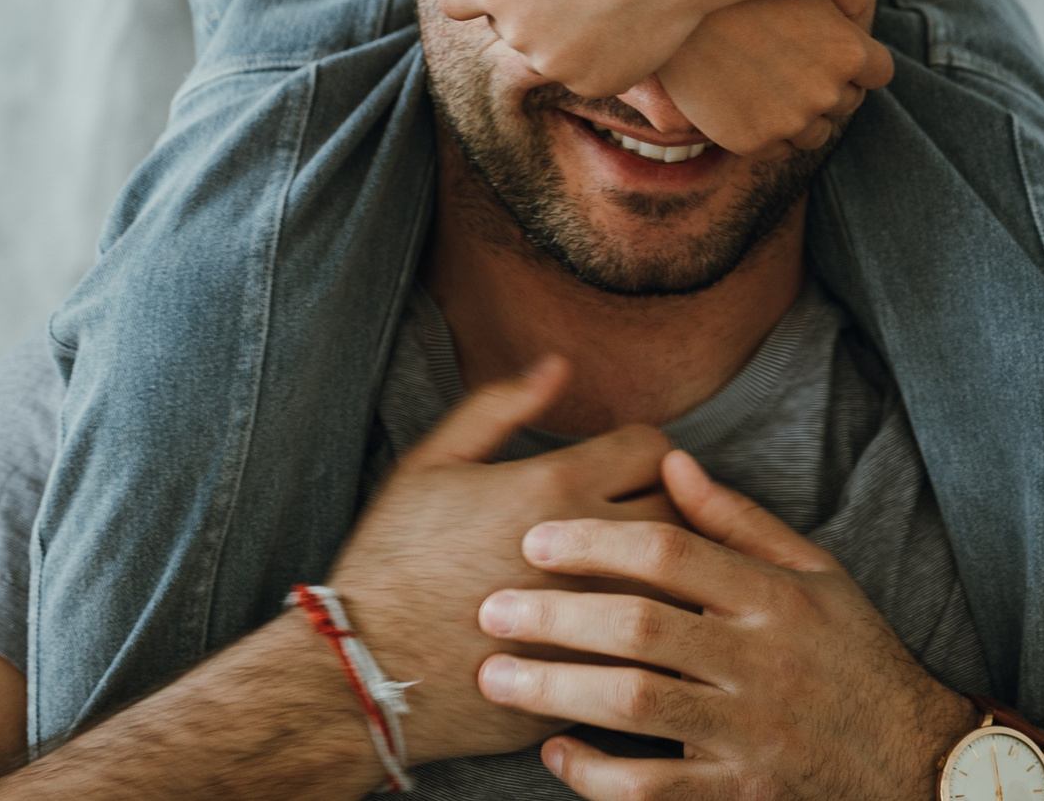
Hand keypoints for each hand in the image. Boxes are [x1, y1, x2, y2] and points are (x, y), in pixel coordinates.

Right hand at [323, 357, 684, 766]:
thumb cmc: (390, 561)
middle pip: (680, 516)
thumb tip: (558, 366)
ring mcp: (594, 621)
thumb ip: (499, 406)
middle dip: (670, 510)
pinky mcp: (590, 677)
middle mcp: (587, 549)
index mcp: (553, 486)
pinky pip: (653, 652)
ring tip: (643, 576)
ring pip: (678, 589)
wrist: (363, 673)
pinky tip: (627, 635)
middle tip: (640, 519)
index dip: (646, 452)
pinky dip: (651, 640)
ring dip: (668, 578)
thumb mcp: (430, 464)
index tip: (628, 468)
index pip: (653, 450)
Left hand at [435, 0, 708, 93]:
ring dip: (557, 29)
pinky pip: (580, 71)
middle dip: (523, 2)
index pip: (454, 1)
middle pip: (503, 24)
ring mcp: (561, 65)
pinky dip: (594, 51)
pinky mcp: (597, 83)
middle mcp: (522, 36)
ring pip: (542, 50)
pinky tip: (619, 16)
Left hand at [471, 450, 975, 800]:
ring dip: (556, 690)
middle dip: (557, 616)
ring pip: (638, 706)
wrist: (913, 761)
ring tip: (496, 676)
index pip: (672, 555)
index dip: (597, 542)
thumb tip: (671, 462)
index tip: (535, 540)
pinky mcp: (739, 795)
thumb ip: (738, 521)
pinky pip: (653, 791)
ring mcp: (751, 733)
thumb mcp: (816, 575)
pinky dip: (596, 773)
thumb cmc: (852, 655)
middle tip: (491, 608)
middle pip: (642, 628)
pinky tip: (554, 751)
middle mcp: (762, 662)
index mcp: (777, 598)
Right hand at [654, 0, 893, 155]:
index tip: (834, 52)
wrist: (670, 7)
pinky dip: (767, 131)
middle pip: (846, 104)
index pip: (879, 72)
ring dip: (800, 115)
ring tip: (771, 85)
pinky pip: (775, 149)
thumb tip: (863, 7)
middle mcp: (825, 92)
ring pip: (813, 134)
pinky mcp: (751, 141)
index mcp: (848, 52)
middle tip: (794, 64)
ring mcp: (788, 121)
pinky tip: (746, 101)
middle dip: (827, 87)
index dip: (858, 62)